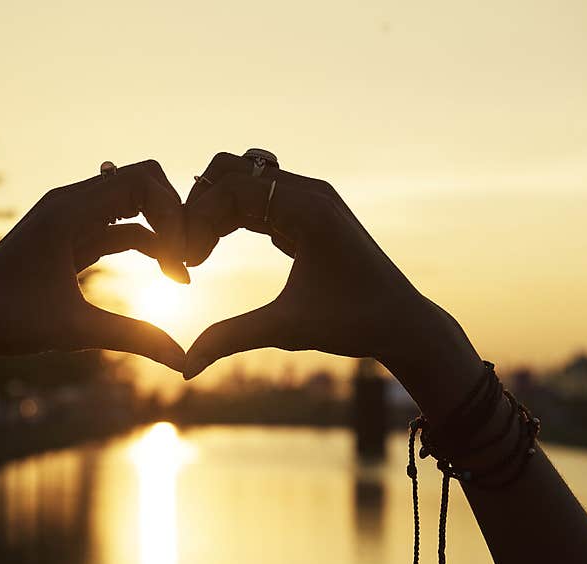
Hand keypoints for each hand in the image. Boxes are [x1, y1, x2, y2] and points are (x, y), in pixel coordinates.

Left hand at [0, 160, 188, 370]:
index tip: (182, 256)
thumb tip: (182, 360)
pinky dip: (144, 243)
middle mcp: (70, 203)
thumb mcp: (74, 330)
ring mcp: (69, 218)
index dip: (173, 210)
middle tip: (188, 261)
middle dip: (173, 217)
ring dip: (160, 232)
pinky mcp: (69, 238)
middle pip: (141, 184)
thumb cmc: (8, 321)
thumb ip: (133, 337)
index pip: (141, 179)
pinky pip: (117, 228)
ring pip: (131, 207)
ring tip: (180, 275)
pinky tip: (165, 273)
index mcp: (69, 210)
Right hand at [181, 152, 439, 378]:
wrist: (402, 323)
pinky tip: (214, 251)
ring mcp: (311, 198)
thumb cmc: (352, 324)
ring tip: (197, 255)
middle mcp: (310, 192)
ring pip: (242, 181)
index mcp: (309, 209)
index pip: (233, 188)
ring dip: (212, 211)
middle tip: (186, 254)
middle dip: (200, 208)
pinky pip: (257, 199)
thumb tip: (184, 368)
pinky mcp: (308, 213)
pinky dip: (230, 217)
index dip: (198, 220)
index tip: (185, 262)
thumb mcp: (286, 329)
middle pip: (232, 171)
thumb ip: (230, 339)